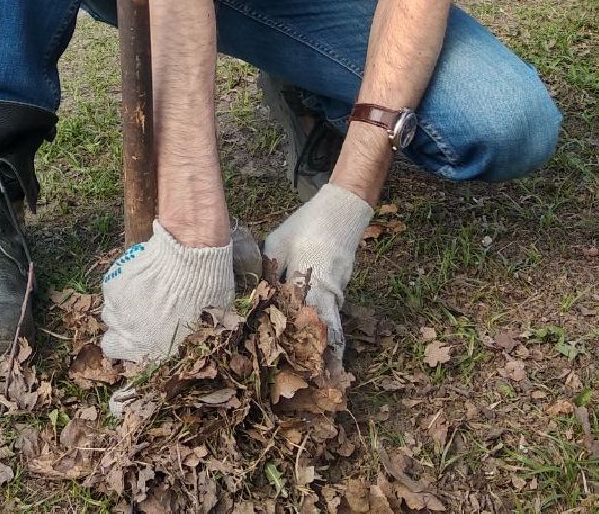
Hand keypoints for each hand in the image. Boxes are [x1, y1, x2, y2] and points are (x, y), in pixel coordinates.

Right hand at [100, 220, 233, 362]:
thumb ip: (202, 327)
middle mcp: (130, 333)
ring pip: (110, 311)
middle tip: (141, 311)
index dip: (130, 346)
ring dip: (122, 305)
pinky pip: (111, 290)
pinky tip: (139, 275)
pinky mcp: (112, 285)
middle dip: (124, 326)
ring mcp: (117, 309)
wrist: (188, 253)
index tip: (141, 335)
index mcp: (153, 347)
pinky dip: (121, 284)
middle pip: (113, 335)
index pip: (124, 356)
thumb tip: (216, 326)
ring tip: (142, 290)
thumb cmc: (205, 285)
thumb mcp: (213, 314)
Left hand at [262, 183, 373, 364]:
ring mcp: (339, 291)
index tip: (303, 372)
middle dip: (324, 360)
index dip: (305, 348)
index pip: (308, 322)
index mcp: (312, 280)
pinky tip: (319, 345)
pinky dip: (327, 331)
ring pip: (331, 326)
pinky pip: (333, 314)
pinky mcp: (341, 288)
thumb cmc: (307, 225)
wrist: (344, 210)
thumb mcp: (279, 243)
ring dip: (326, 349)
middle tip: (319, 387)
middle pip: (327, 333)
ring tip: (321, 378)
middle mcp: (329, 292)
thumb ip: (269, 271)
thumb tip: (254, 296)